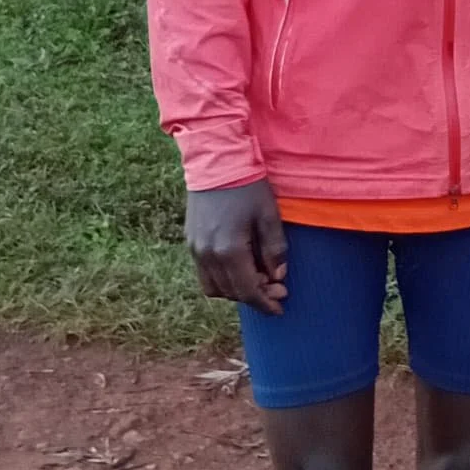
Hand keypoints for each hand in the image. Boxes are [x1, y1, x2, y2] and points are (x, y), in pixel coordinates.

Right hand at [186, 178, 288, 313]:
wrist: (216, 161)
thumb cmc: (247, 186)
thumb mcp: (269, 216)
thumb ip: (275, 249)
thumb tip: (278, 276)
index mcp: (229, 250)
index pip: (247, 291)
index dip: (265, 304)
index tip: (279, 309)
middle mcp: (207, 255)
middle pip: (231, 292)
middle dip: (255, 296)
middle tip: (276, 289)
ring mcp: (195, 249)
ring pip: (214, 287)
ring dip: (236, 290)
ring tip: (257, 278)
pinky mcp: (190, 241)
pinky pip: (204, 273)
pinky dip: (222, 279)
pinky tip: (239, 267)